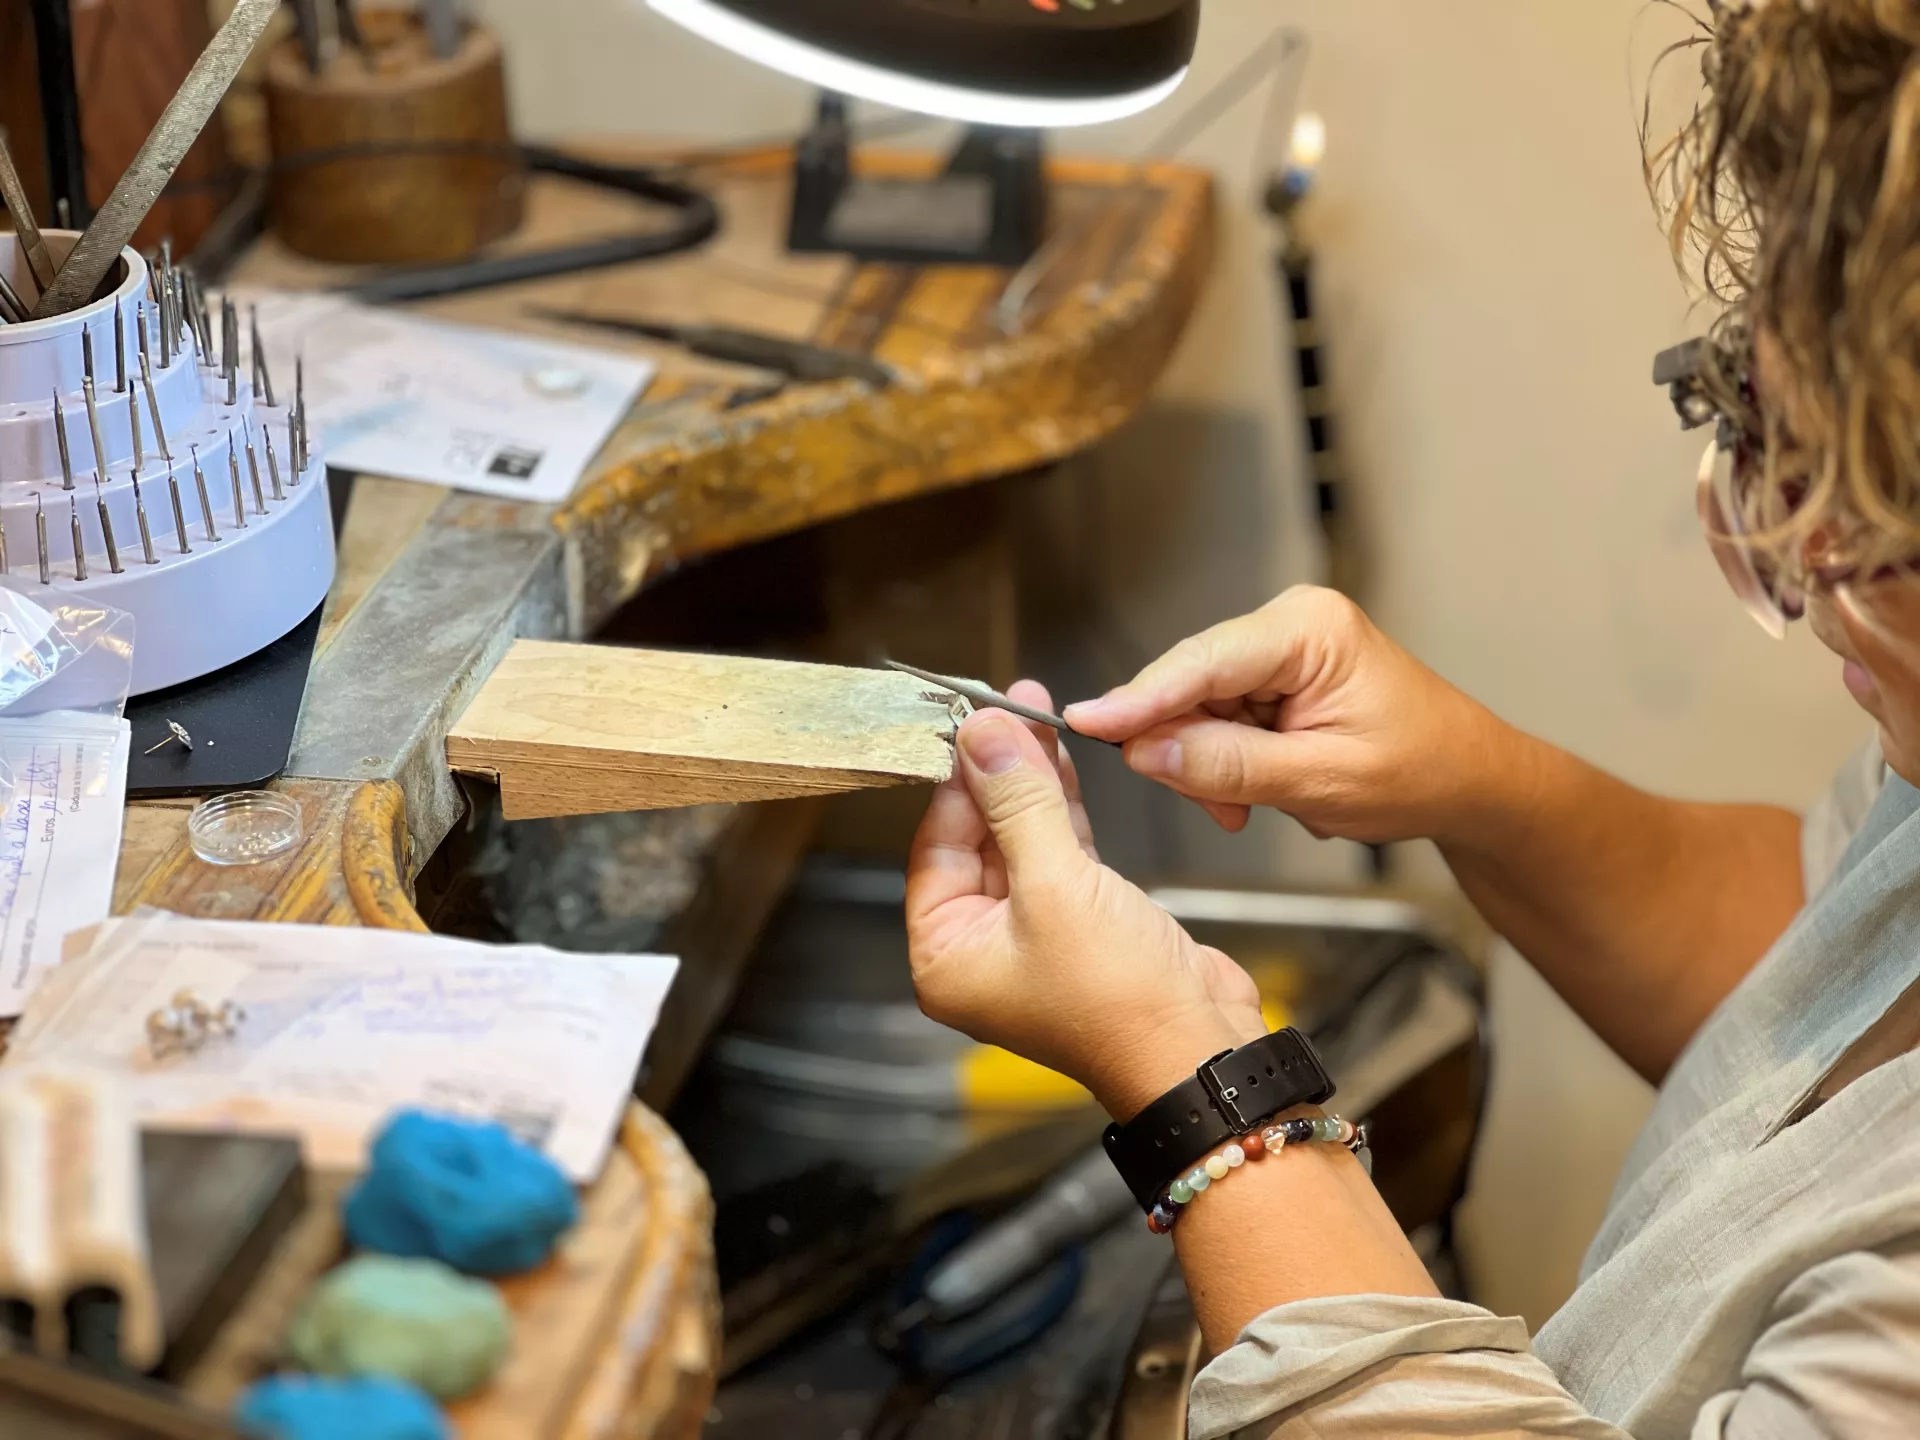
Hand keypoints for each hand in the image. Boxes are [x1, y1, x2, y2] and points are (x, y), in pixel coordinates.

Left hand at [905, 682, 1265, 1119]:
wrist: (1202, 1051)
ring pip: (1020, 842)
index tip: (974, 719)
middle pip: (975, 839)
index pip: (935, 845)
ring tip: (1038, 716)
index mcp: (946, 955)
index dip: (959, 779)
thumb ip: (1017, 802)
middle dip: (997, 773)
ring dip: (1031, 784)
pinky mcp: (1081, 927)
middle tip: (1010, 706)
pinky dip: (1062, 813)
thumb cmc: (1120, 998)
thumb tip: (981, 735)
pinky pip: (1058, 858)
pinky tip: (1062, 765)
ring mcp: (1032, 939)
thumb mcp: (1057, 885)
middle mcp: (981, 950)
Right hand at [1062, 586, 1510, 843]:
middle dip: (1187, 749)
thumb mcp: (1320, 781)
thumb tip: (1146, 753)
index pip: (1201, 661)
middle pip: (1191, 684)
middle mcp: (1288, 625)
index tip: (1084, 723)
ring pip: (1199, 708)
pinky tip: (1261, 792)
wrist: (1471, 783)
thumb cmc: (1423, 771)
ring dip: (1211, 766)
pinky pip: (1221, 719)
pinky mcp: (1277, 679)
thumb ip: (1228, 766)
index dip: (1138, 698)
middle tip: (1216, 808)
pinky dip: (1229, 764)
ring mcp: (1281, 651)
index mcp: (1307, 629)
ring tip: (1253, 808)